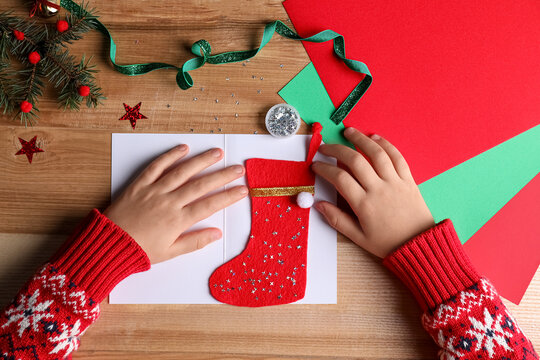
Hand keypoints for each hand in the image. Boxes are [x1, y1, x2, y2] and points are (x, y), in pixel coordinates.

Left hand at [104, 145, 247, 263]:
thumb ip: (195, 242)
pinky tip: (183, 148)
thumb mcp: (170, 253)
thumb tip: (217, 233)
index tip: (243, 190)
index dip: (228, 196)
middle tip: (238, 168)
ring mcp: (155, 190)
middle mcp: (169, 202)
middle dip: (222, 176)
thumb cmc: (139, 251)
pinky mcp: (140, 184)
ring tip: (217, 153)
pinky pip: (157, 166)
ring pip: (182, 172)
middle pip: (201, 185)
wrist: (108, 244)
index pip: (210, 205)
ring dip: (201, 161)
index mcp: (178, 221)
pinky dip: (170, 156)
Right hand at [312, 128, 433, 257]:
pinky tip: (375, 138)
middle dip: (337, 149)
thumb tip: (318, 205)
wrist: (419, 245)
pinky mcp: (408, 180)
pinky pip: (397, 157)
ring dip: (361, 139)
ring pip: (376, 153)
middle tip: (325, 147)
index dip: (324, 168)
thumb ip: (337, 220)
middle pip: (355, 161)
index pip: (339, 178)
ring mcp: (395, 182)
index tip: (316, 165)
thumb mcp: (359, 237)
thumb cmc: (388, 243)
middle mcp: (378, 189)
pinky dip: (386, 145)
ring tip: (349, 132)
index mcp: (364, 205)